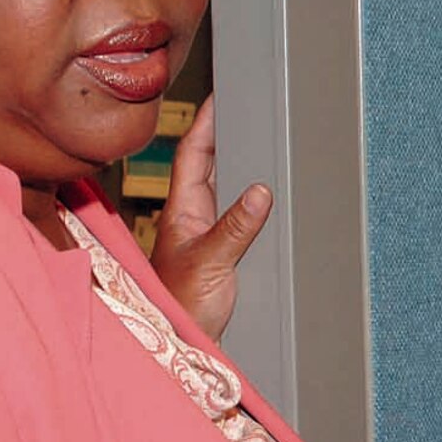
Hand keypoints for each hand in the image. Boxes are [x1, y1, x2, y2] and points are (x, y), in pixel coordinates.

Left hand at [149, 96, 271, 340]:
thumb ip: (235, 229)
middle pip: (204, 165)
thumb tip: (260, 191)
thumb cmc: (181, 308)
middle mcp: (189, 219)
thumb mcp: (211, 263)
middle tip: (239, 109)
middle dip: (219, 135)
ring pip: (216, 188)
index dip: (205, 123)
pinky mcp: (214, 255)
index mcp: (181, 211)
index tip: (219, 96)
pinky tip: (255, 197)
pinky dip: (242, 197)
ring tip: (249, 140)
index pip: (192, 155)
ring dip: (230, 164)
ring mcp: (200, 236)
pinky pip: (230, 213)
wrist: (181, 346)